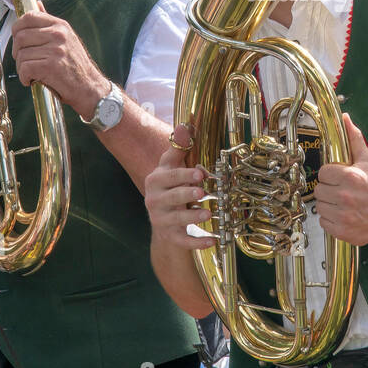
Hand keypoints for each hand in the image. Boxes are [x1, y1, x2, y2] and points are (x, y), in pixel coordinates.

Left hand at [10, 6, 107, 113]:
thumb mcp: (65, 39)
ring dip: (22, 68)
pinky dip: (24, 77)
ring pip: (21, 55)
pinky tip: (32, 80)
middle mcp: (58, 34)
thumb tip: (37, 3)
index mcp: (60, 25)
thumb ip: (48, 23)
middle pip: (20, 36)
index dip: (17, 29)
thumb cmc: (75, 66)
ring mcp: (56, 49)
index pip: (29, 16)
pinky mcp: (51, 66)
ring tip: (32, 73)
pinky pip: (25, 68)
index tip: (20, 42)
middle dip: (17, 52)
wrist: (90, 88)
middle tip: (25, 61)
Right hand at [144, 124, 214, 250]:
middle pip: (171, 198)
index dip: (184, 175)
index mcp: (155, 181)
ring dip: (192, 217)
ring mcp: (161, 219)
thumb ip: (179, 147)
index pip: (170, 177)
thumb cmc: (170, 185)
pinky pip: (183, 241)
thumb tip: (185, 125)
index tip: (200, 173)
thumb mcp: (172, 165)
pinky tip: (213, 240)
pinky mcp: (170, 236)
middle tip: (202, 192)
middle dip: (186, 195)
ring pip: (176, 219)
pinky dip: (197, 242)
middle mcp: (154, 201)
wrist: (161, 215)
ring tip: (208, 213)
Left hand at [311, 114, 367, 245]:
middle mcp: (346, 197)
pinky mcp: (343, 231)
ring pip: (320, 206)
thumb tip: (345, 118)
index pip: (323, 172)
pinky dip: (330, 219)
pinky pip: (324, 222)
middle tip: (340, 190)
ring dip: (328, 204)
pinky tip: (342, 214)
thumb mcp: (367, 159)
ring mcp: (345, 216)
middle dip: (328, 189)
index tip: (339, 177)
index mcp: (350, 177)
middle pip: (319, 190)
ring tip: (342, 202)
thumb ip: (353, 138)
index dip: (330, 174)